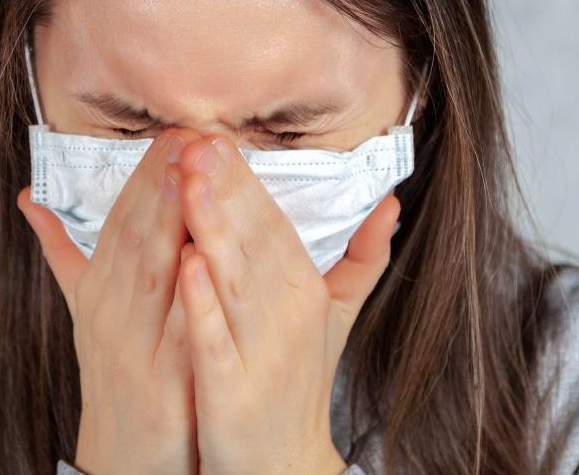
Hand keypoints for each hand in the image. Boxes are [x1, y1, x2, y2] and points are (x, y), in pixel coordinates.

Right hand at [18, 128, 202, 474]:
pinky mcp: (162, 385)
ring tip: (189, 176)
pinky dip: (186, 295)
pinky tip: (201, 260)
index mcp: (98, 291)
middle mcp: (109, 313)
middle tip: (185, 134)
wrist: (123, 455)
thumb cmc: (115, 373)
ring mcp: (133, 348)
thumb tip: (27, 198)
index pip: (120, 222)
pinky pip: (176, 332)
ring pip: (151, 275)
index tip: (171, 132)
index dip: (143, 175)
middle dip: (159, 183)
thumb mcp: (87, 311)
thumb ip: (64, 254)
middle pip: (135, 238)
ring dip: (168, 222)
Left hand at [173, 135, 399, 474]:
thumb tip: (391, 203)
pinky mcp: (234, 394)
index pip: (276, 226)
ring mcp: (263, 355)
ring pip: (237, 282)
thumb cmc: (296, 383)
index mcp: (306, 293)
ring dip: (213, 229)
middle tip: (198, 139)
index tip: (217, 136)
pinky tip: (187, 264)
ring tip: (189, 182)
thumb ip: (362, 259)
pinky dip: (205, 304)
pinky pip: (217, 342)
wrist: (282, 464)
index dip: (247, 181)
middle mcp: (289, 318)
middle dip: (228, 189)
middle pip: (256, 243)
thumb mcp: (333, 318)